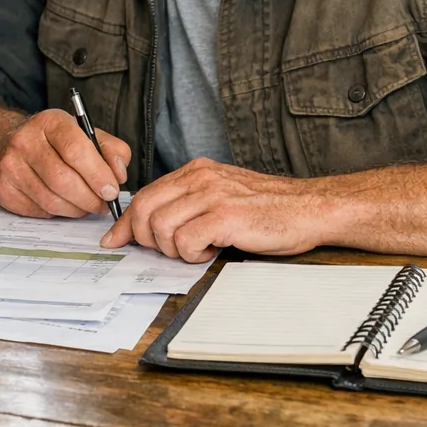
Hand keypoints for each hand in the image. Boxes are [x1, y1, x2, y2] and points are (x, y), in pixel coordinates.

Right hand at [0, 109, 129, 217]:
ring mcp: (10, 166)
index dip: (97, 174)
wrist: (5, 144)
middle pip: (63, 179)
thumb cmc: (53, 141)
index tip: (111, 190)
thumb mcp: (85, 134)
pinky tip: (63, 203)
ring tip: (86, 205)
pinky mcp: (4, 190)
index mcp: (49, 122)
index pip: (75, 149)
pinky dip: (57, 213)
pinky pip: (39, 211)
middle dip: (90, 198)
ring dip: (76, 209)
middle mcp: (25, 141)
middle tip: (103, 204)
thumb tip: (119, 175)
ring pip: (52, 200)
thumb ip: (111, 150)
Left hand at [100, 158, 328, 261]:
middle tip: (169, 251)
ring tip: (198, 250)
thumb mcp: (222, 194)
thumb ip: (189, 203)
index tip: (116, 240)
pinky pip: (185, 242)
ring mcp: (212, 195)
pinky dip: (192, 255)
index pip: (146, 194)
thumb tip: (152, 225)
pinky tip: (211, 252)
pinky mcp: (224, 216)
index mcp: (197, 171)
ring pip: (161, 227)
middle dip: (147, 238)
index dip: (126, 222)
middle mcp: (200, 177)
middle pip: (145, 209)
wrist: (309, 208)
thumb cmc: (268, 208)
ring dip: (173, 249)